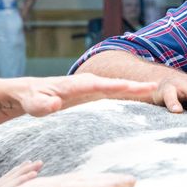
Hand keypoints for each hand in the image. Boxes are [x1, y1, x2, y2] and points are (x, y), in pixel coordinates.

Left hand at [13, 73, 157, 116]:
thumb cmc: (32, 99)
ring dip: (136, 88)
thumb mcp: (33, 104)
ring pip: (118, 87)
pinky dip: (129, 93)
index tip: (132, 87)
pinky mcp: (95, 93)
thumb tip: (55, 104)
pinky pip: (115, 92)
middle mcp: (89, 83)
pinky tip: (141, 96)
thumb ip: (43, 104)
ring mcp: (94, 87)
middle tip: (154, 86)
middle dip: (134, 85)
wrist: (32, 91)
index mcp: (77, 84)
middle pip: (115, 84)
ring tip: (155, 88)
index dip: (116, 86)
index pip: (100, 85)